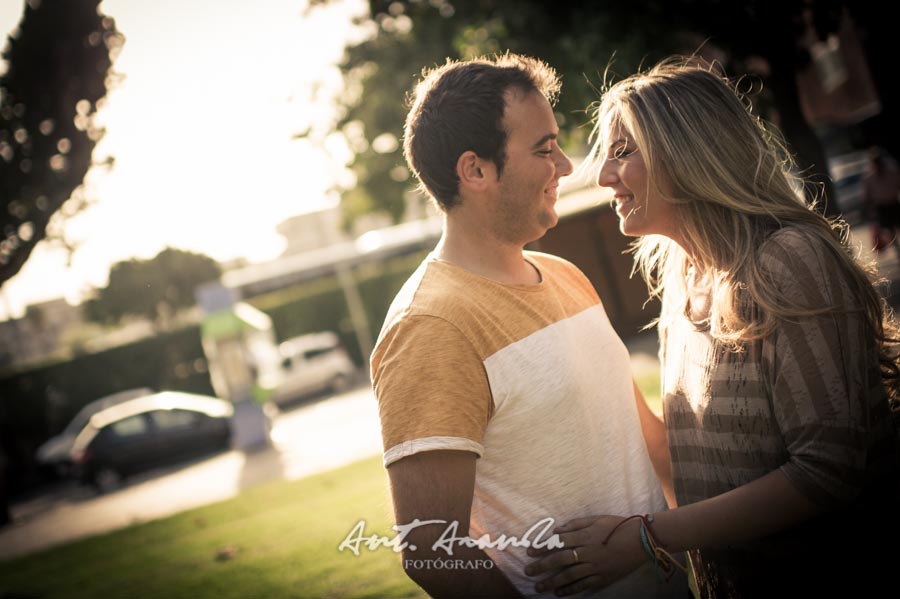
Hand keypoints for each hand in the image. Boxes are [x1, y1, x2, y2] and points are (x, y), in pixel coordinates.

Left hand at [523, 515, 646, 596]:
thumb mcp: (597, 519)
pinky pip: (584, 585)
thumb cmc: (619, 525)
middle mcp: (588, 553)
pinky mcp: (603, 578)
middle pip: (560, 560)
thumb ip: (576, 524)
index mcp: (586, 537)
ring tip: (538, 587)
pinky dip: (571, 590)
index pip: (558, 543)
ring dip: (552, 582)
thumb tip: (557, 529)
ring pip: (569, 576)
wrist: (642, 541)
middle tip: (528, 571)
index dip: (542, 547)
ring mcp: (595, 567)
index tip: (529, 552)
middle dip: (542, 567)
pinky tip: (559, 593)